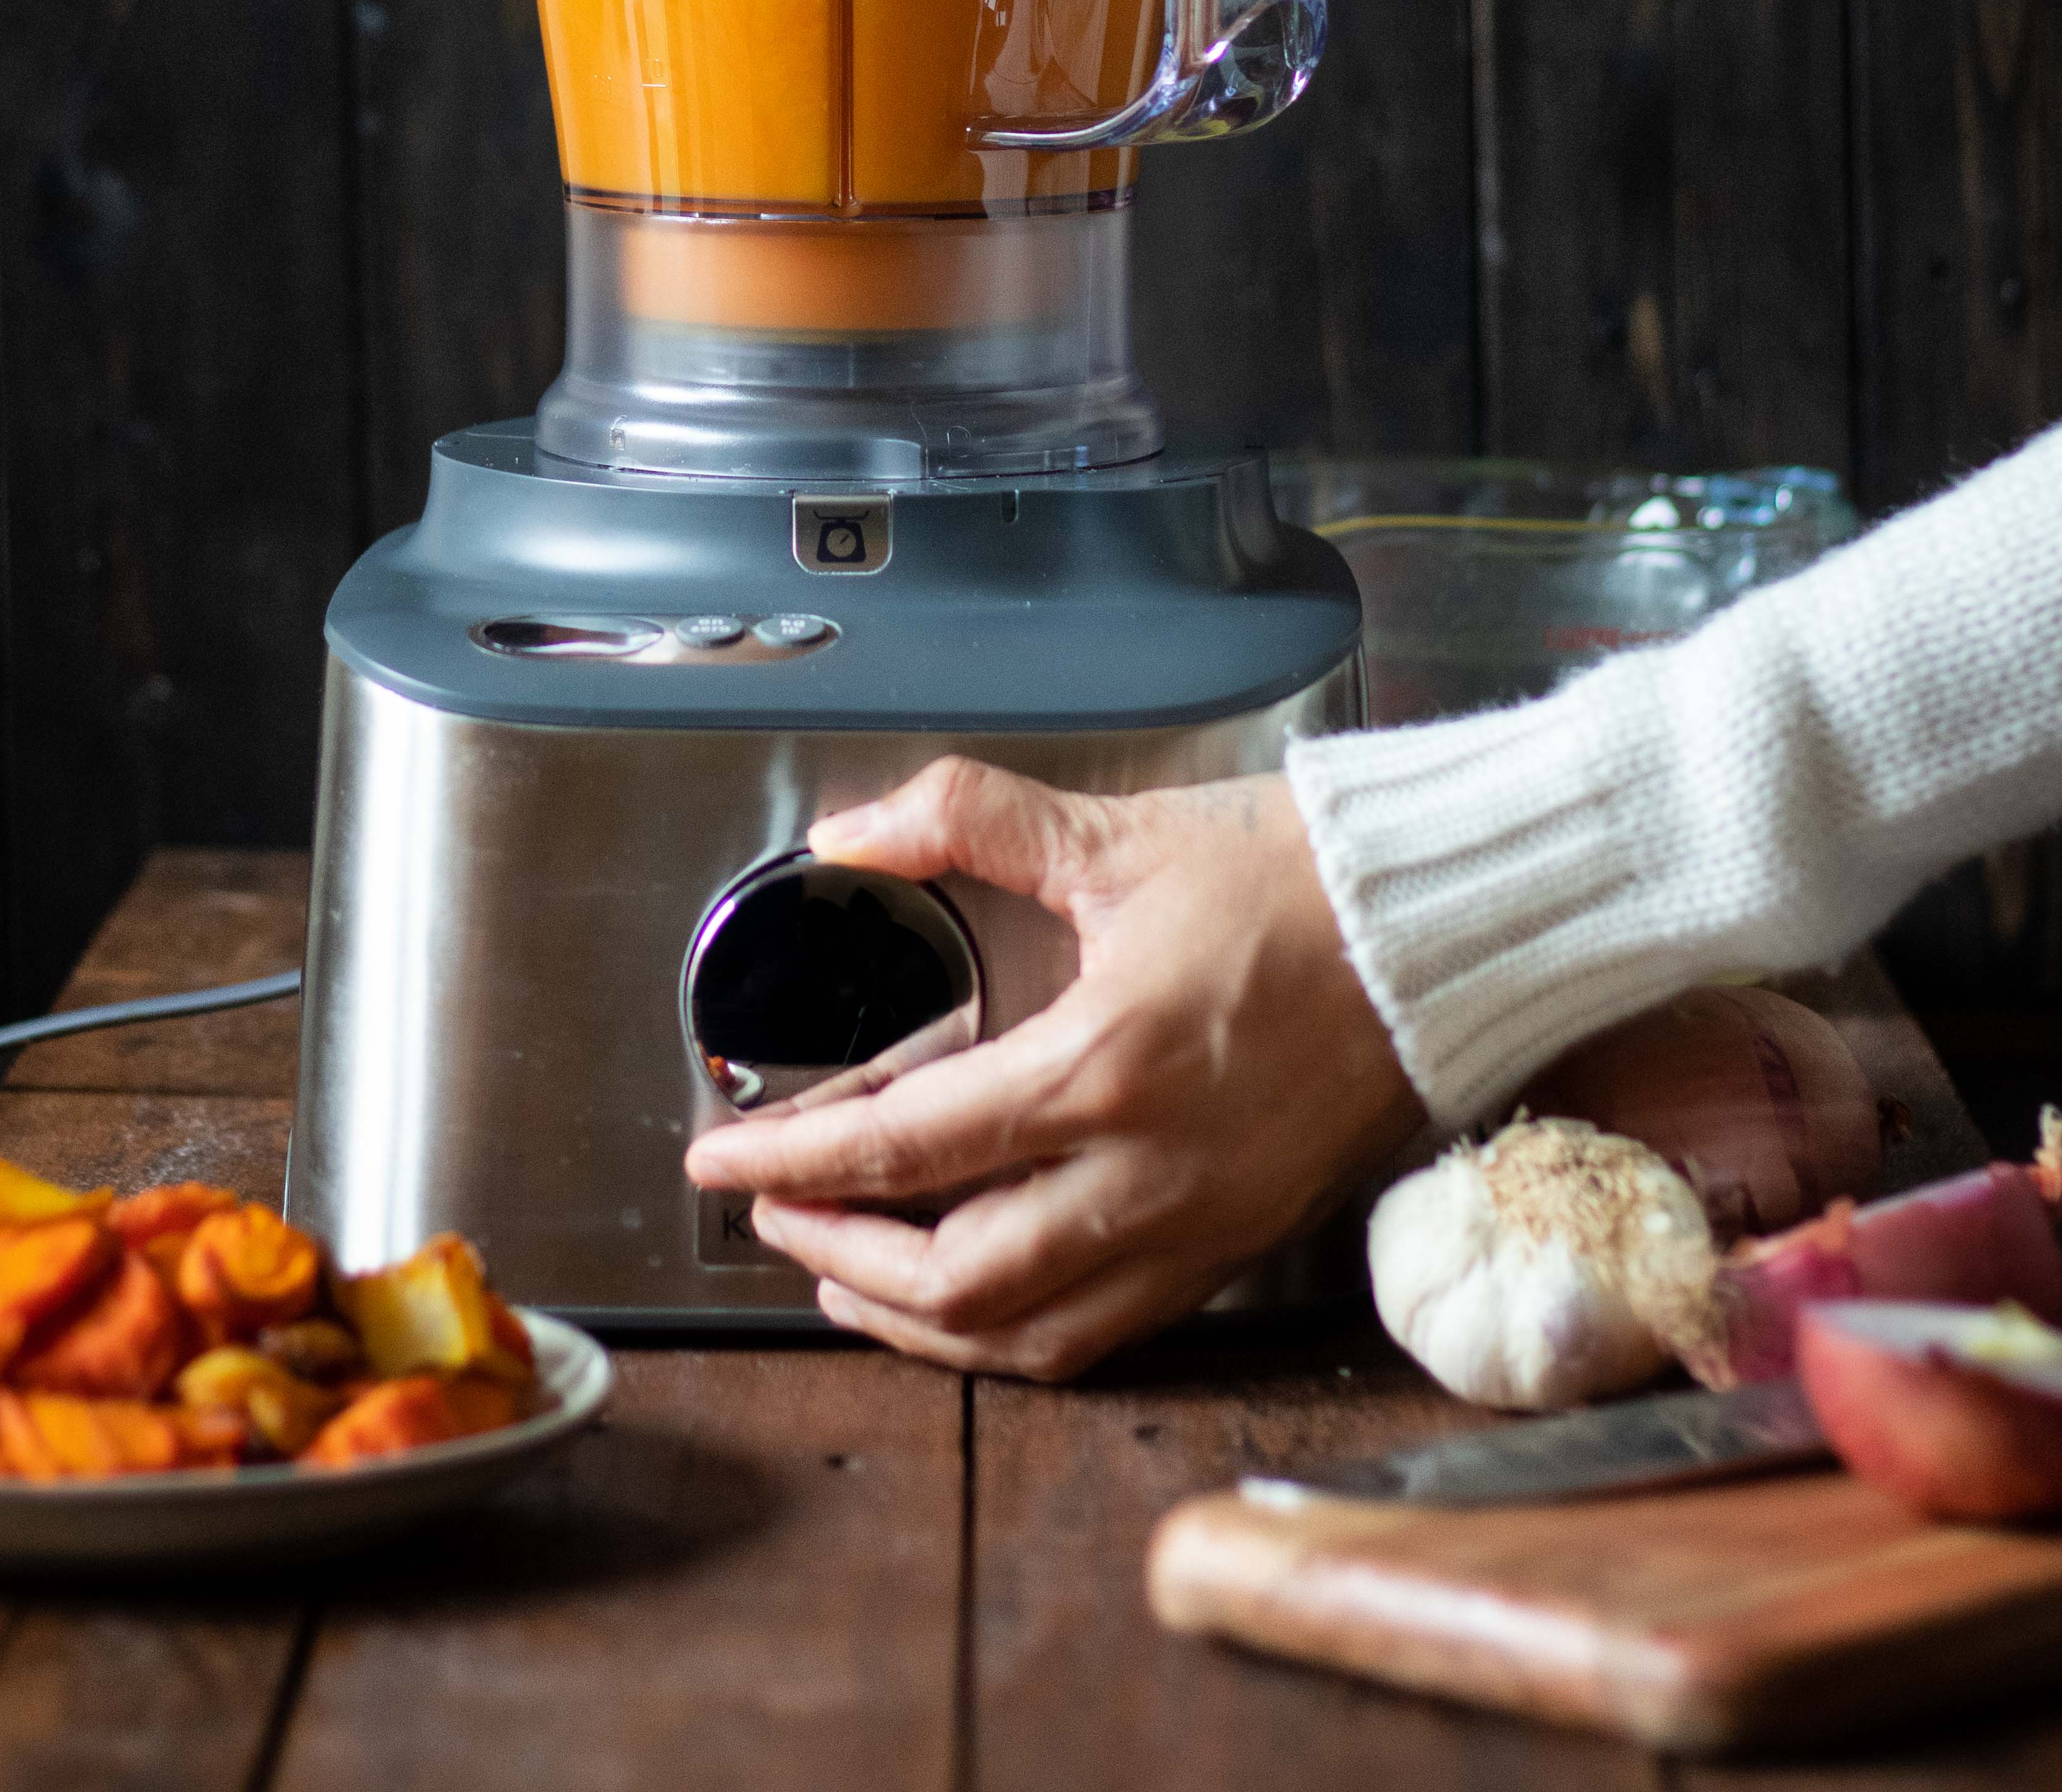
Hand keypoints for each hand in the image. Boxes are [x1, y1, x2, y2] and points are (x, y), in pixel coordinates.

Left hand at [683, 757, 1419, 1378]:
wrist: (1433, 930)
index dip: (792, 1162)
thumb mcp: (1116, 834)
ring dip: (915, 1320)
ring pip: (1025, 1335)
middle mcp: (1146, 1173)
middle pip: (952, 1278)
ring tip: (846, 1273)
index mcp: (1104, 1068)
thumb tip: (855, 831)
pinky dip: (1013, 1336)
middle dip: (836, 1257)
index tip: (722, 1159)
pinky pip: (1102, 1335)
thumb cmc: (1293, 880)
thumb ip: (969, 819)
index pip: (905, 1147)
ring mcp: (1195, 1225)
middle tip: (772, 1213)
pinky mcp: (1232, 1244)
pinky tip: (969, 1293)